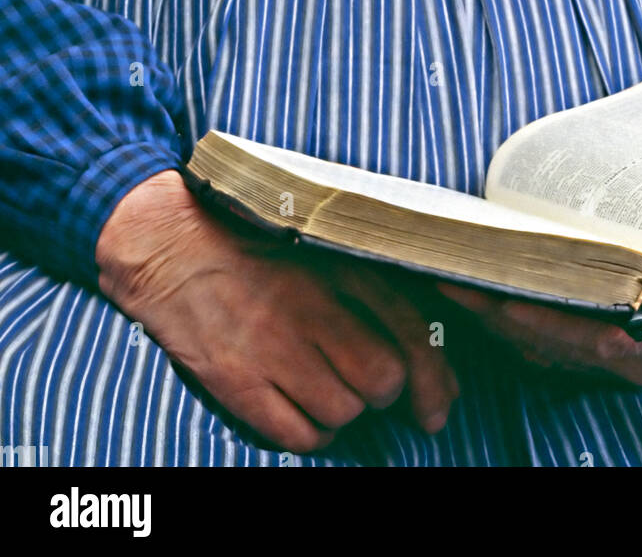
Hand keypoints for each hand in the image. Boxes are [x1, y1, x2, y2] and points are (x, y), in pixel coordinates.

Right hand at [96, 170, 458, 452]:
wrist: (169, 243)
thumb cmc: (252, 243)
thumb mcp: (319, 245)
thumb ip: (370, 287)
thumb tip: (420, 356)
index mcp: (338, 264)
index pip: (411, 330)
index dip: (433, 378)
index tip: (434, 404)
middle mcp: (310, 305)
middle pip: (382, 382)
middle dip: (379, 393)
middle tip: (361, 384)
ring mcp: (271, 345)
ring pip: (342, 413)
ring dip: (339, 412)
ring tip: (319, 389)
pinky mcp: (235, 379)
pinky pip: (296, 436)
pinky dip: (305, 433)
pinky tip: (294, 408)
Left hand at [436, 244, 641, 386]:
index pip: (586, 340)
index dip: (540, 321)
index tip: (502, 296)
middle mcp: (629, 362)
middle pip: (549, 343)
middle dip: (497, 311)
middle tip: (455, 277)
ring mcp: (605, 362)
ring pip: (536, 344)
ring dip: (492, 313)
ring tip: (452, 275)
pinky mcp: (587, 350)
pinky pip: (537, 341)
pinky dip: (506, 316)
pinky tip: (479, 286)